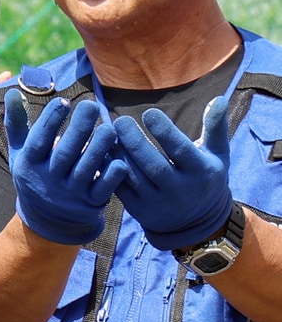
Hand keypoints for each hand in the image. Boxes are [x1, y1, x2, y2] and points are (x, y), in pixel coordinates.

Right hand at [5, 90, 125, 244]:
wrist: (48, 220)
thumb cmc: (35, 173)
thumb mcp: (20, 152)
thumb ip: (17, 123)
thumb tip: (12, 92)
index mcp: (30, 165)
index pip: (39, 141)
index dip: (50, 121)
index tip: (63, 101)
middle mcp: (48, 181)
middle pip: (65, 153)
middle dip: (79, 129)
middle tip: (92, 106)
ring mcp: (70, 194)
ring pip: (87, 169)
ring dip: (99, 148)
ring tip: (110, 128)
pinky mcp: (90, 203)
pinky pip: (103, 189)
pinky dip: (113, 176)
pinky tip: (121, 159)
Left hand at [112, 98, 232, 249]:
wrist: (197, 222)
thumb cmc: (205, 177)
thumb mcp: (217, 155)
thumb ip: (215, 128)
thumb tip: (219, 98)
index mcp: (201, 172)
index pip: (181, 150)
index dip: (164, 132)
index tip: (149, 113)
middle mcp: (180, 190)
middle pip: (153, 165)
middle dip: (134, 141)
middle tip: (120, 121)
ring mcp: (158, 203)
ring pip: (133, 177)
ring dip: (118, 153)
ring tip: (107, 132)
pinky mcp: (139, 210)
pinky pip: (120, 188)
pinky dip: (109, 169)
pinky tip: (102, 151)